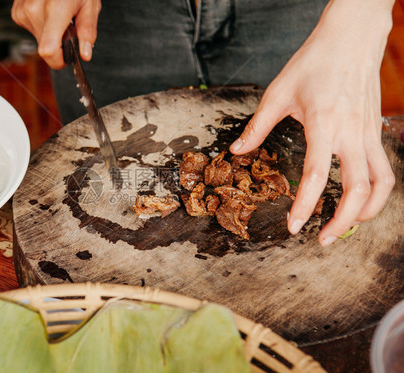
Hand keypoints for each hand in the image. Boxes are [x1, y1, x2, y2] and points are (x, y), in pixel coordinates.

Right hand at [11, 0, 100, 68]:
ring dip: (51, 33)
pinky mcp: (17, 12)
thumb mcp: (90, 4)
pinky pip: (32, 29)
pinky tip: (48, 10)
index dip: (58, 61)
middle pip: (45, 47)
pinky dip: (42, 25)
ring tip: (59, 14)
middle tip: (69, 25)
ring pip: (39, 39)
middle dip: (59, 43)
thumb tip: (85, 54)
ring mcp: (23, 11)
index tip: (67, 58)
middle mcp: (34, 10)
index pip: (48, 51)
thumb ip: (87, 31)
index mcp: (55, 9)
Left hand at [230, 0, 395, 245]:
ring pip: (380, 184)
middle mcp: (351, 133)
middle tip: (323, 241)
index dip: (304, 205)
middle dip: (342, 222)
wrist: (352, 38)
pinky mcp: (377, 132)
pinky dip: (377, 193)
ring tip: (347, 228)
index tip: (295, 227)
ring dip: (366, 212)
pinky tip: (362, 201)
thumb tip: (238, 152)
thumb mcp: (278, 92)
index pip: (316, 174)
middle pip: (357, 189)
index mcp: (323, 123)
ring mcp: (369, 134)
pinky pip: (385, 170)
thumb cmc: (314, 62)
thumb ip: (258, 126)